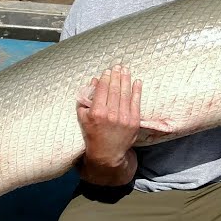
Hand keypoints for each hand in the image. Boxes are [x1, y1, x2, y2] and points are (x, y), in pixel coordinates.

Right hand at [76, 65, 142, 183]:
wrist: (107, 153)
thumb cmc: (93, 135)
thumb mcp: (83, 118)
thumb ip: (85, 100)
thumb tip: (93, 82)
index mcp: (97, 112)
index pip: (102, 90)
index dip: (105, 79)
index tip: (107, 71)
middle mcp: (110, 114)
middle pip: (115, 89)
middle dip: (116, 76)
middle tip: (118, 66)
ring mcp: (123, 118)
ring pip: (125, 94)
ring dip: (126, 79)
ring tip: (126, 70)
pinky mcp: (133, 122)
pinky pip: (136, 103)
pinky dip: (137, 91)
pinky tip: (137, 82)